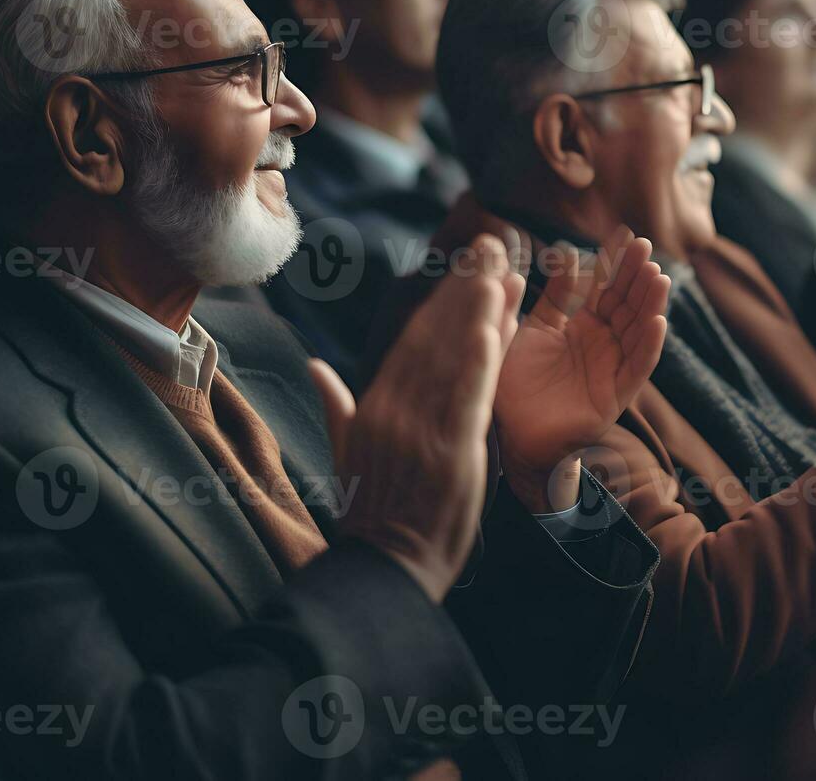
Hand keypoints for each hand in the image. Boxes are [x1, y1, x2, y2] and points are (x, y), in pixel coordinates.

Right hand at [315, 234, 524, 601]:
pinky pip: (466, 399)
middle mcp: (393, 411)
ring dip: (478, 312)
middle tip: (492, 246)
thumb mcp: (348, 454)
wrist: (384, 569)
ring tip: (499, 270)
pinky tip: (494, 328)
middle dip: (464, 290)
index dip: (442, 303)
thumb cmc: (373, 514)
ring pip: (451, 360)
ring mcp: (420, 431)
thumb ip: (338, 406)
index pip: (412, 343)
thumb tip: (315, 366)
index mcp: (373, 407)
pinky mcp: (448, 454)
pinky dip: (480, 362)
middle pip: (433, 339)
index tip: (468, 268)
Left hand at [494, 226, 670, 512]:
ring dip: (651, 304)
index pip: (604, 287)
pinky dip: (649, 346)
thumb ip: (549, 297)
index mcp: (582, 326)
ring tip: (658, 276)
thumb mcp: (530, 331)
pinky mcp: (615, 396)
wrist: (509, 437)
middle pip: (626, 303)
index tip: (623, 232)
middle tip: (644, 244)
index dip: (614, 261)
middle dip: (636, 274)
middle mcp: (602, 344)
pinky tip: (658, 322)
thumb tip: (564, 254)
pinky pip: (637, 368)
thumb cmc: (515, 386)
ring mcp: (612, 368)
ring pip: (639, 330)